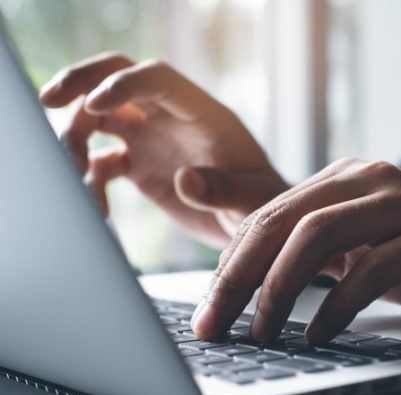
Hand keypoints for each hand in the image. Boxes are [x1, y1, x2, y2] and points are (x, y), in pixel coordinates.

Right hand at [39, 53, 288, 247]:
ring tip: (74, 174)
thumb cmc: (262, 202)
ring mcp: (153, 139)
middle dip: (81, 82)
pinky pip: (101, 162)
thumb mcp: (251, 198)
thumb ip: (221, 189)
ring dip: (74, 137)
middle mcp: (171, 118)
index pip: (158, 78)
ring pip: (99, 118)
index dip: (123, 84)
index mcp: (202, 113)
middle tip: (48, 100)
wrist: (254, 220)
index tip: (94, 104)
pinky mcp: (140, 166)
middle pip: (117, 78)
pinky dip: (89, 180)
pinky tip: (97, 208)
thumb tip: (185, 180)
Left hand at [191, 157, 400, 340]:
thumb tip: (244, 289)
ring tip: (262, 332)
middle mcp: (371, 179)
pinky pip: (374, 267)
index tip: (207, 311)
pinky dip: (339, 304)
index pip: (268, 215)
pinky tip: (319, 334)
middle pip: (284, 221)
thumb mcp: (359, 253)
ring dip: (281, 288)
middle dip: (239, 277)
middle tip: (214, 324)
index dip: (230, 264)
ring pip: (321, 234)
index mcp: (345, 179)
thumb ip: (312, 256)